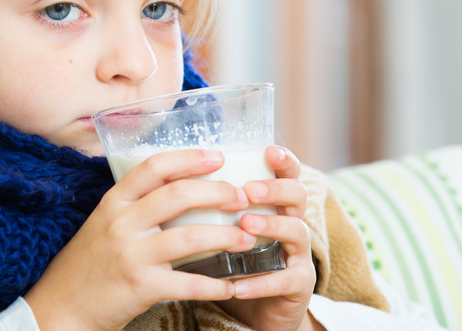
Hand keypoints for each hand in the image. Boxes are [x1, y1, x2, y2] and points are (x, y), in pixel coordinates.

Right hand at [24, 149, 255, 330]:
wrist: (62, 306)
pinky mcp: (141, 287)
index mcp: (113, 202)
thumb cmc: (89, 262)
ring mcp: (131, 255)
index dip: (190, 158)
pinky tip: (230, 284)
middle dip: (218, 193)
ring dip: (227, 236)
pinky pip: (188, 283)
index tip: (218, 157)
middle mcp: (121, 223)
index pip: (154, 167)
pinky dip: (215, 284)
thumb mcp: (104, 223)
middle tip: (241, 197)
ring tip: (247, 238)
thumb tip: (181, 187)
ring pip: (191, 237)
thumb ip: (135, 205)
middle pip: (179, 195)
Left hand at [216, 145, 317, 330]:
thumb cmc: (225, 261)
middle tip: (249, 190)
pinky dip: (262, 282)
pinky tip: (238, 285)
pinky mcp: (298, 286)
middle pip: (297, 195)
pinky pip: (286, 280)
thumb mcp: (214, 228)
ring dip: (271, 225)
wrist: (246, 310)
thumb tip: (162, 178)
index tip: (268, 150)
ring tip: (245, 224)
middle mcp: (290, 222)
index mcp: (272, 203)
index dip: (283, 161)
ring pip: (298, 232)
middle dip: (275, 188)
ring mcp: (297, 254)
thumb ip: (202, 206)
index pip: (285, 173)